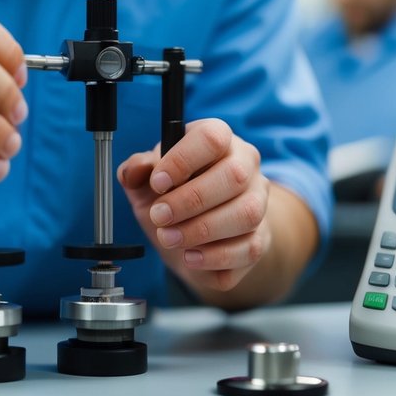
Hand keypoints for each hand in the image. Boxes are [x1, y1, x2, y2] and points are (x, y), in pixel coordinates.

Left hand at [118, 119, 271, 293]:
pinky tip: (190, 256)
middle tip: (159, 217)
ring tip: (169, 238)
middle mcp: (246, 166)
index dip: (182, 160)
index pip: (212, 138)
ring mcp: (258, 202)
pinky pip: (249, 248)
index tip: (157, 183)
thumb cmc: (174, 195)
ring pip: (246, 214)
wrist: (196, 231)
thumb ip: (137, 170)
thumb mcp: (148, 179)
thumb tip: (133, 172)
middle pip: (234, 176)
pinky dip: (216, 257)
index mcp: (219, 141)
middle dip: (190, 201)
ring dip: (201, 231)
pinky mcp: (262, 237)